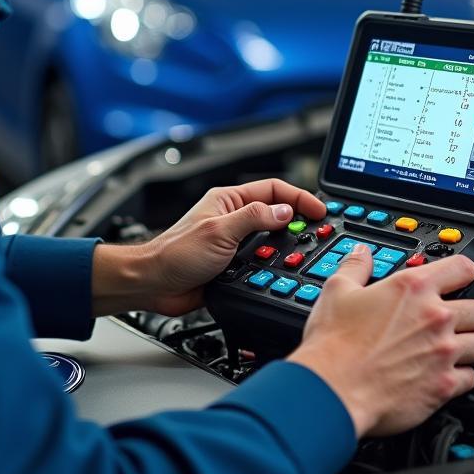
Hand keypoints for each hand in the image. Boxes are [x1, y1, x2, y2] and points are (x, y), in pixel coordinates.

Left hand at [91, 179, 324, 316]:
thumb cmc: (175, 254)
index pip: (273, 189)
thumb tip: (284, 210)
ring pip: (271, 238)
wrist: (155, 285)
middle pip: (275, 212)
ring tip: (304, 249)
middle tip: (319, 229)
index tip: (318, 209)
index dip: (298, 197)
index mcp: (229, 200)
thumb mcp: (220, 231)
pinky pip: (262, 261)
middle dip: (298, 219)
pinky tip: (281, 270)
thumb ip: (254, 218)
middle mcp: (233, 218)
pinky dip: (274, 264)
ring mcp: (234, 241)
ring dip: (286, 244)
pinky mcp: (233, 264)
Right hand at [287, 248, 473, 437]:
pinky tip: (446, 375)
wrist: (333, 389)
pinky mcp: (444, 386)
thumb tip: (362, 253)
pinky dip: (462, 377)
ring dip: (472, 345)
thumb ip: (356, 266)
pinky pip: (472, 378)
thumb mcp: (338, 290)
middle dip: (470, 313)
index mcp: (413, 287)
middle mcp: (435, 317)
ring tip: (456, 347)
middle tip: (455, 319)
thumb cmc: (334, 343)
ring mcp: (443, 352)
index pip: (463, 267)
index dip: (464, 271)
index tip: (461, 278)